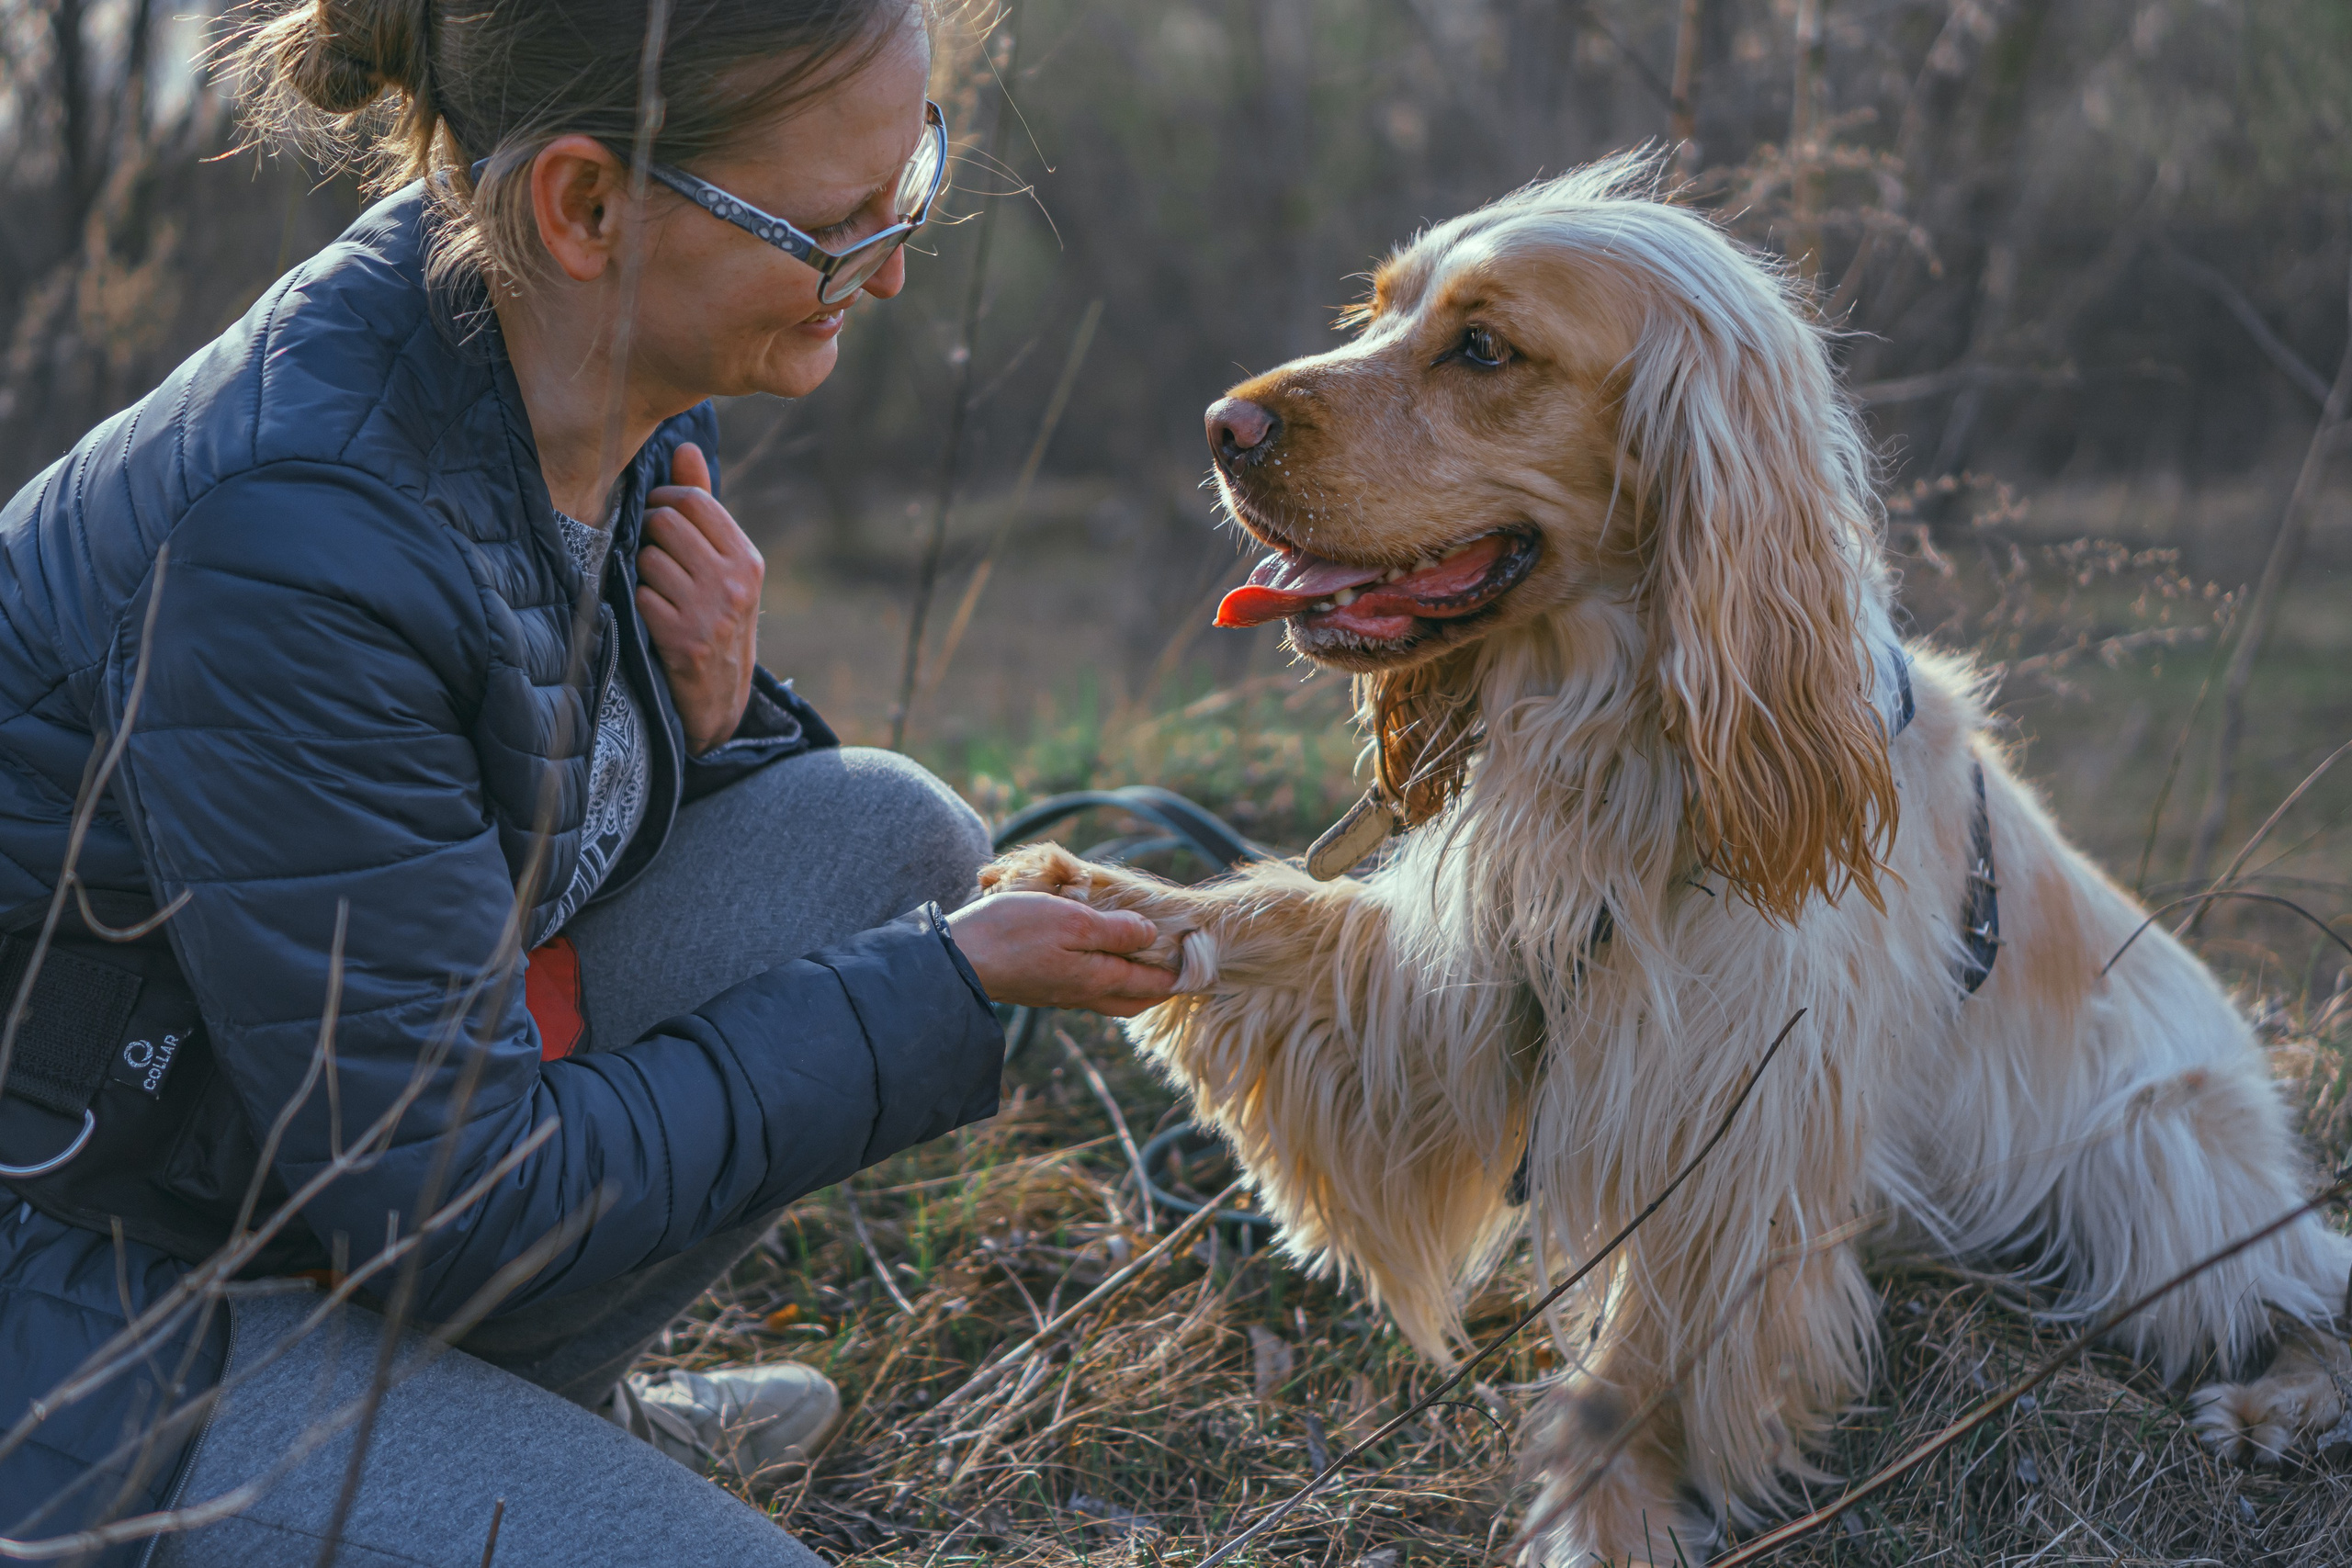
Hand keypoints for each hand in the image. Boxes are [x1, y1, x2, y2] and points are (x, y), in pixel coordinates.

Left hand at [640, 443, 762, 753]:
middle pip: (667, 522)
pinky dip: (637, 603)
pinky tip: (650, 617)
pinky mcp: (684, 639)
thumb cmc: (714, 618)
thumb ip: (704, 506)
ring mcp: (711, 612)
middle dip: (648, 532)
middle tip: (650, 552)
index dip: (665, 501)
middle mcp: (735, 582)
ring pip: (649, 557)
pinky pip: (641, 595)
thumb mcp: (722, 565)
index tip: (659, 517)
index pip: (695, 500)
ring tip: (654, 589)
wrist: (719, 699)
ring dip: (640, 571)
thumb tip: (685, 445)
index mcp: (747, 559)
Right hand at [946, 893, 1179, 1017]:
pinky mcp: (1039, 987)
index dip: (1179, 975)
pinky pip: (1084, 988)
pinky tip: (1097, 959)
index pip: (1151, 984)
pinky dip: (1103, 977)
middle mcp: (1081, 994)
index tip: (1201, 965)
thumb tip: (1151, 935)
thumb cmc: (1013, 933)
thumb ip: (1115, 930)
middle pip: (1132, 999)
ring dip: (1130, 982)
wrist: (956, 959)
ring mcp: (1058, 994)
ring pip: (1108, 995)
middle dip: (1158, 987)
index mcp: (1097, 979)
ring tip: (1143, 960)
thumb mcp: (1072, 920)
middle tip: (1178, 969)